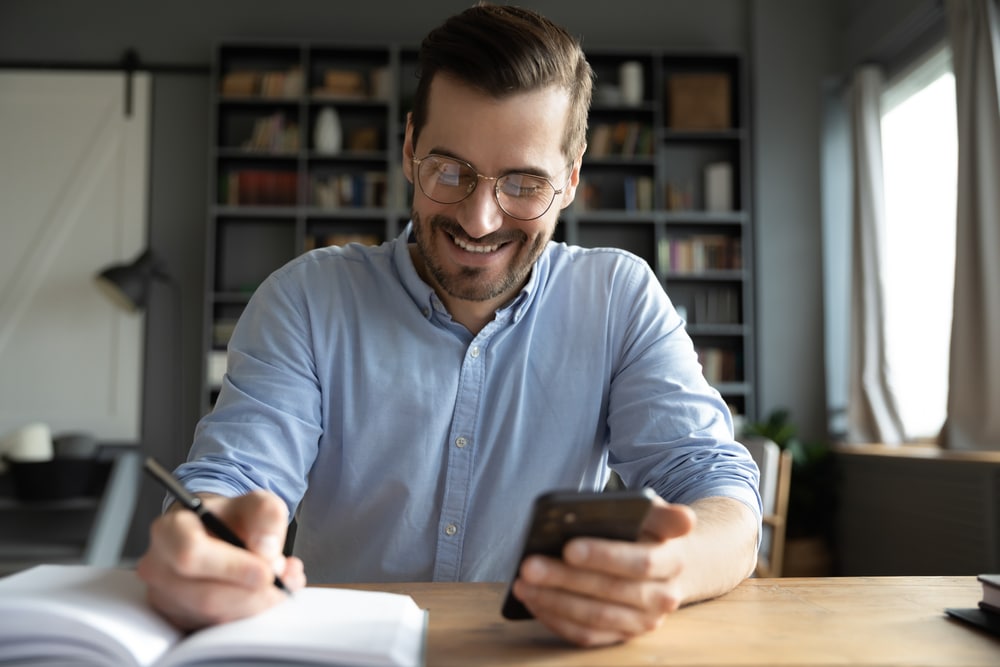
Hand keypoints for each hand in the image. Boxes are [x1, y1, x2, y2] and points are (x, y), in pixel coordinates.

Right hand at [137, 491, 306, 629]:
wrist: (217, 532)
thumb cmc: (230, 518)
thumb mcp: (254, 503)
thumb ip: (267, 515)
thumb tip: (267, 550)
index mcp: (170, 530)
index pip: (190, 553)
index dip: (233, 567)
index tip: (267, 570)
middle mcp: (159, 567)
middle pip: (206, 595)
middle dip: (253, 592)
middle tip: (281, 578)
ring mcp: (166, 598)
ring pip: (215, 616)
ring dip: (257, 604)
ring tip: (281, 582)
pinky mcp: (179, 621)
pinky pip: (218, 627)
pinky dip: (251, 613)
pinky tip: (267, 594)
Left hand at [511, 497, 695, 646]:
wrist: (667, 565)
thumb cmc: (648, 531)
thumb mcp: (656, 514)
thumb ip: (663, 513)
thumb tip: (684, 520)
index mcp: (673, 561)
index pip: (640, 562)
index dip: (603, 556)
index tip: (568, 547)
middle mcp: (663, 597)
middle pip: (610, 591)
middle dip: (565, 578)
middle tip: (528, 564)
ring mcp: (644, 621)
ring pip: (595, 617)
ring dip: (554, 601)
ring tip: (522, 583)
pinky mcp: (623, 636)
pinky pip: (587, 636)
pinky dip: (557, 620)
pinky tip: (533, 600)